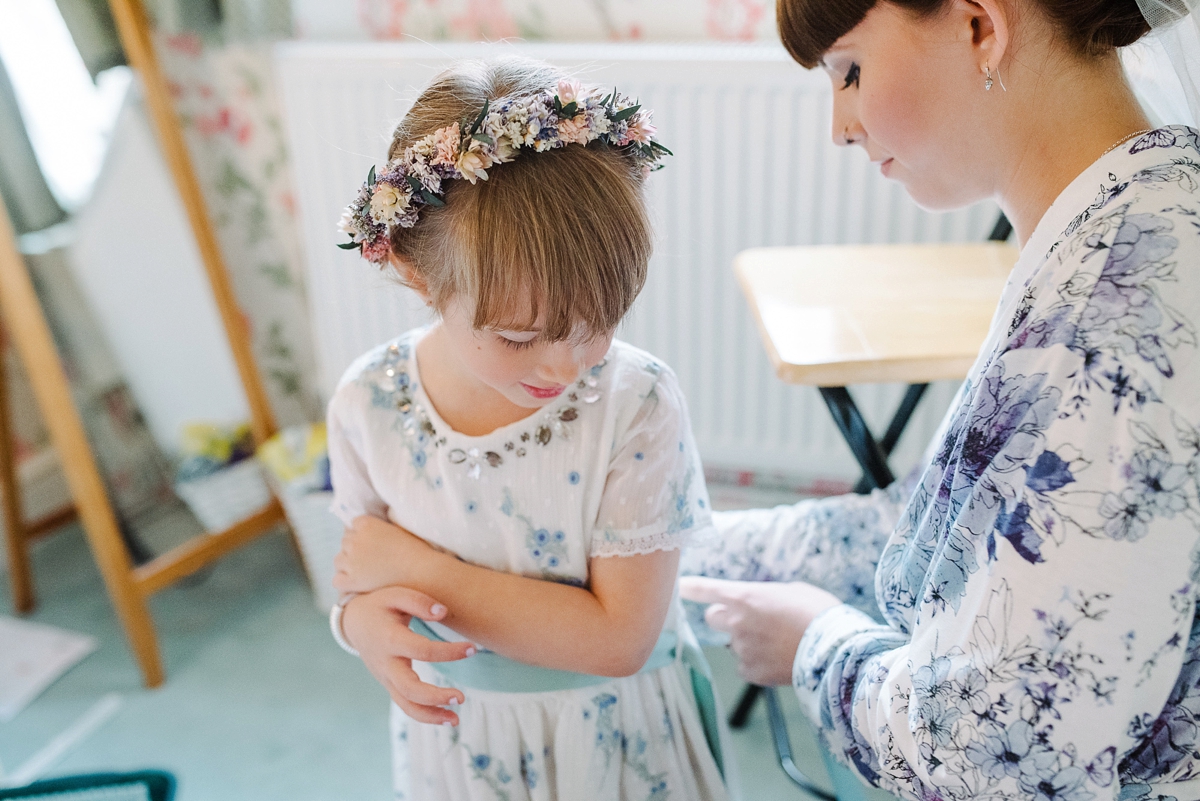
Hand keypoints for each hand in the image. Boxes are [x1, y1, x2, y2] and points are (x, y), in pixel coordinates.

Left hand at [334, 515, 431, 593]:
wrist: (421, 573)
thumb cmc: (416, 551)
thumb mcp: (398, 529)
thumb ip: (382, 526)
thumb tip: (377, 527)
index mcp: (368, 525)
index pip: (354, 524)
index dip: (362, 532)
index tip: (370, 540)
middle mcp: (356, 541)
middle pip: (345, 541)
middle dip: (354, 547)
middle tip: (368, 557)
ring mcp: (352, 561)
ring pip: (338, 560)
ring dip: (347, 564)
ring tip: (361, 570)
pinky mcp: (352, 581)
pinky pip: (337, 580)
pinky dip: (344, 581)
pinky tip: (355, 583)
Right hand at [341, 586, 475, 724]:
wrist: (355, 622)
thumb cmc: (380, 605)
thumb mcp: (395, 594)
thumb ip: (418, 601)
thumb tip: (443, 612)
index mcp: (389, 639)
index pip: (422, 650)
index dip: (448, 652)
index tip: (472, 649)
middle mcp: (386, 664)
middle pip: (409, 688)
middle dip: (435, 696)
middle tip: (461, 697)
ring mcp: (386, 678)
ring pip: (405, 704)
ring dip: (430, 715)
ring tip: (456, 720)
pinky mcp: (390, 685)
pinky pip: (405, 705)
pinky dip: (424, 715)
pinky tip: (446, 718)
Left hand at [679, 577, 840, 686]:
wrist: (834, 650)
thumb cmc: (818, 612)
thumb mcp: (793, 591)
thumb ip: (767, 596)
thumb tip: (762, 604)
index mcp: (745, 596)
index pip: (706, 590)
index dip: (690, 588)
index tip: (679, 586)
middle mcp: (736, 622)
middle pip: (712, 618)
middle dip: (725, 617)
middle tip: (748, 619)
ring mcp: (742, 649)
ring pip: (734, 643)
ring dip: (747, 641)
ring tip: (777, 642)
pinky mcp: (751, 672)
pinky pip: (745, 665)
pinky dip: (756, 662)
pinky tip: (777, 659)